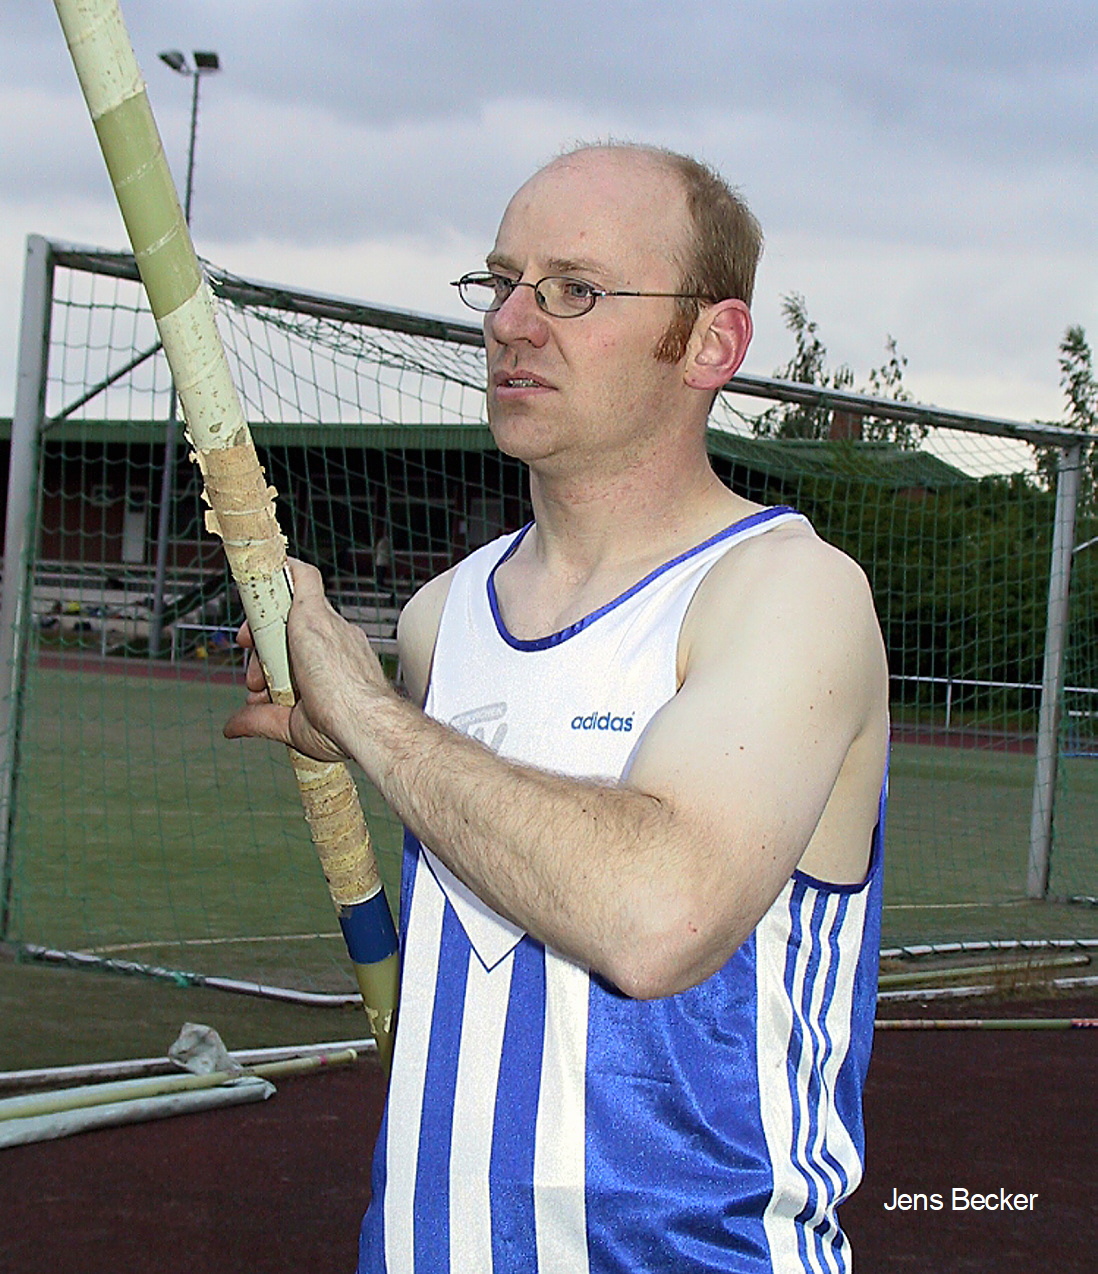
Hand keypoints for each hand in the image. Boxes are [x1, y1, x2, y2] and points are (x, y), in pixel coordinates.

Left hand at [223, 560, 389, 763]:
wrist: (362, 721)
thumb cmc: (344, 727)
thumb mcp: (292, 724)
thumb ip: (261, 719)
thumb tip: (234, 725)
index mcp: (336, 660)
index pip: (300, 644)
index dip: (272, 658)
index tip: (260, 680)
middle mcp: (336, 637)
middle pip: (289, 627)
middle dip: (262, 651)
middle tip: (253, 679)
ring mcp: (328, 623)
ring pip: (287, 609)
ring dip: (262, 631)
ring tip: (255, 671)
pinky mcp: (315, 612)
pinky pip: (302, 577)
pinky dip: (285, 570)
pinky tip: (265, 568)